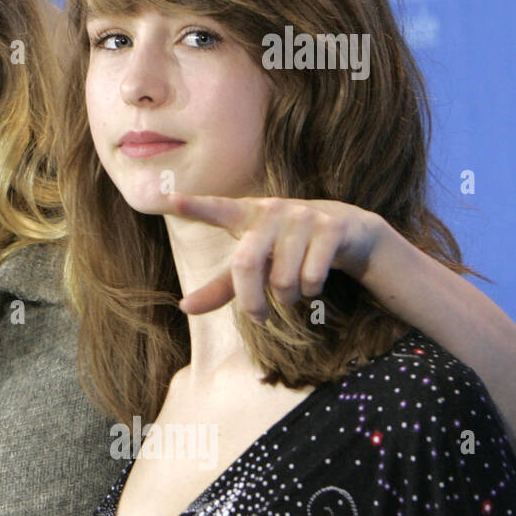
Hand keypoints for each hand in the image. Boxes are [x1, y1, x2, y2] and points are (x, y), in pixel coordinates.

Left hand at [168, 193, 388, 320]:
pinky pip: (312, 277)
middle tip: (258, 318)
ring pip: (283, 279)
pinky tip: (313, 283)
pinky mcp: (330, 228)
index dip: (195, 206)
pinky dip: (311, 291)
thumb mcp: (253, 264)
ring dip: (287, 299)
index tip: (170, 197)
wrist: (345, 230)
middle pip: (246, 265)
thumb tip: (184, 308)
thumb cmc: (284, 248)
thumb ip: (220, 286)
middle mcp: (271, 211)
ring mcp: (302, 216)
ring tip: (292, 292)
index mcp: (245, 215)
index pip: (216, 210)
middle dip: (251, 302)